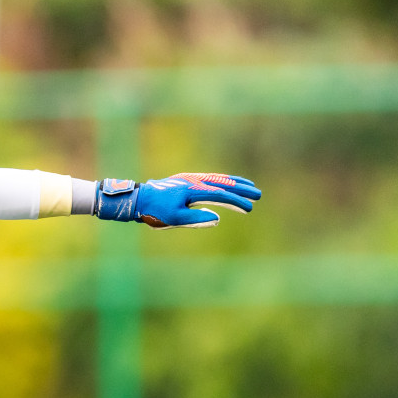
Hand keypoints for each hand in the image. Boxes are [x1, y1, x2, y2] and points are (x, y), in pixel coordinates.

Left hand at [96, 173, 261, 228]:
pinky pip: (209, 178)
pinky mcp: (186, 180)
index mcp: (193, 190)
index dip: (237, 201)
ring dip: (234, 182)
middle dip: (242, 189)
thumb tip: (217, 218)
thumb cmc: (155, 212)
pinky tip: (228, 183)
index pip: (221, 195)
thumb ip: (196, 218)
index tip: (250, 208)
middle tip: (258, 194)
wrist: (139, 199)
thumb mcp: (174, 219)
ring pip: (217, 179)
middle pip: (223, 184)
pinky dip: (222, 180)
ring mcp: (190, 179)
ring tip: (249, 186)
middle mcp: (194, 181)